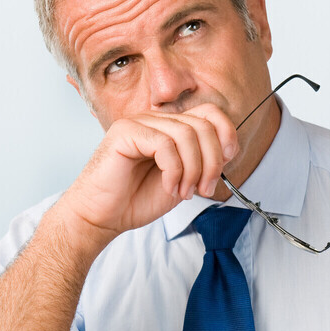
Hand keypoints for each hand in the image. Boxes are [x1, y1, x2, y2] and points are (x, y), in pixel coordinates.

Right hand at [49, 103, 238, 257]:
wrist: (101, 217)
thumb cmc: (136, 200)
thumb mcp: (182, 179)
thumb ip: (202, 162)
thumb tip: (227, 150)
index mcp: (169, 127)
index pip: (209, 113)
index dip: (225, 133)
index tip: (228, 160)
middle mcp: (155, 119)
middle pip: (202, 124)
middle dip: (212, 160)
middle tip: (204, 188)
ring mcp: (139, 123)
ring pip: (187, 134)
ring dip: (194, 169)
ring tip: (185, 192)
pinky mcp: (125, 132)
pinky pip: (165, 145)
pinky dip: (175, 171)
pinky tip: (169, 187)